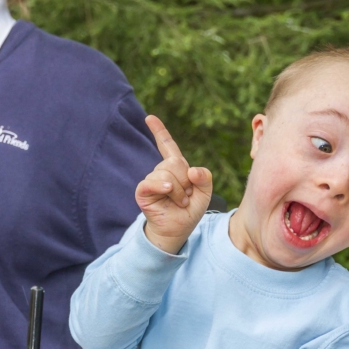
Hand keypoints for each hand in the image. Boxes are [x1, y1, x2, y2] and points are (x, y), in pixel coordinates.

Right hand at [136, 116, 212, 254]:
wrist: (178, 230)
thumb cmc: (189, 210)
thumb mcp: (205, 192)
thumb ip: (205, 177)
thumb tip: (192, 170)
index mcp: (176, 168)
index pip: (167, 145)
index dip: (159, 131)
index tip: (149, 117)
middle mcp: (162, 171)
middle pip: (175, 162)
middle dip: (186, 180)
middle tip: (186, 196)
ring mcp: (151, 180)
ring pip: (167, 173)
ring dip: (179, 191)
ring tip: (179, 202)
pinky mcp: (143, 191)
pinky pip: (152, 182)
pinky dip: (164, 187)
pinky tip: (168, 192)